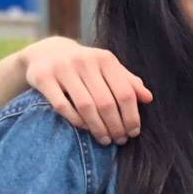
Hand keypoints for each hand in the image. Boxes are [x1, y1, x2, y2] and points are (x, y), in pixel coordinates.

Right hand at [20, 39, 150, 144]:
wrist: (47, 52)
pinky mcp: (43, 78)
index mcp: (105, 59)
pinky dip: (77, 121)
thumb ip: (128, 82)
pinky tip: (86, 129)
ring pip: (86, 106)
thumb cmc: (86, 66)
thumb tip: (149, 98)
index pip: (125, 93)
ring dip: (98, 127)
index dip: (132, 116)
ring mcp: (63, 69)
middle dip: (116, 126)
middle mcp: (85, 61)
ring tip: (105, 139)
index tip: (134, 132)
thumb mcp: (108, 68)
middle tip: (119, 140)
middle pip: (106, 102)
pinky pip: (63, 106)